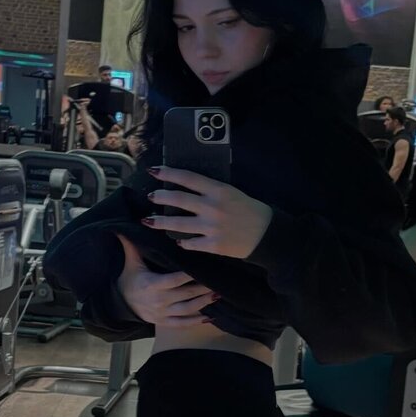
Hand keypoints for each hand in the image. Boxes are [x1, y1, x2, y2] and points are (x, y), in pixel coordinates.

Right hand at [116, 236, 218, 325]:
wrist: (120, 304)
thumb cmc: (129, 279)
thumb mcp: (131, 262)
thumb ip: (131, 244)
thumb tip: (124, 226)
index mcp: (151, 284)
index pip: (174, 279)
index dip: (189, 275)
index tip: (202, 268)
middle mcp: (158, 301)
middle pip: (185, 294)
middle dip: (202, 288)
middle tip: (217, 280)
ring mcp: (161, 313)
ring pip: (187, 309)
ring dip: (203, 303)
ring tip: (217, 294)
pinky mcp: (164, 322)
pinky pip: (182, 324)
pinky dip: (196, 322)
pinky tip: (210, 317)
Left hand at [144, 166, 272, 258]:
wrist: (266, 234)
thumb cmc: (249, 209)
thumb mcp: (231, 192)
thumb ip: (211, 190)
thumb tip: (186, 187)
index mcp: (218, 190)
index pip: (188, 178)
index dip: (168, 173)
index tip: (154, 171)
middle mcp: (212, 207)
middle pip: (178, 200)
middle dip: (160, 197)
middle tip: (150, 196)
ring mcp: (212, 227)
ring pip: (178, 224)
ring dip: (160, 222)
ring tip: (149, 220)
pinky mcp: (214, 245)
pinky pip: (191, 243)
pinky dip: (183, 242)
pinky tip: (178, 241)